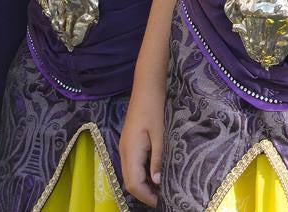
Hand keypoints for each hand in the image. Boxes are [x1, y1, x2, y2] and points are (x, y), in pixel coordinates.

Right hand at [118, 78, 165, 205]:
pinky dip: (141, 175)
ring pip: (129, 174)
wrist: (146, 87)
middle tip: (162, 199)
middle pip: (129, 182)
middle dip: (143, 194)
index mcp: (131, 151)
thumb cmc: (155, 107)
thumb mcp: (160, 133)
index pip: (133, 183)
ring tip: (160, 191)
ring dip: (142, 185)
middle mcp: (124, 152)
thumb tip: (157, 181)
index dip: (146, 196)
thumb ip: (157, 157)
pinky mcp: (129, 143)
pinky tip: (154, 175)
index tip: (161, 202)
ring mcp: (125, 147)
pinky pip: (132, 165)